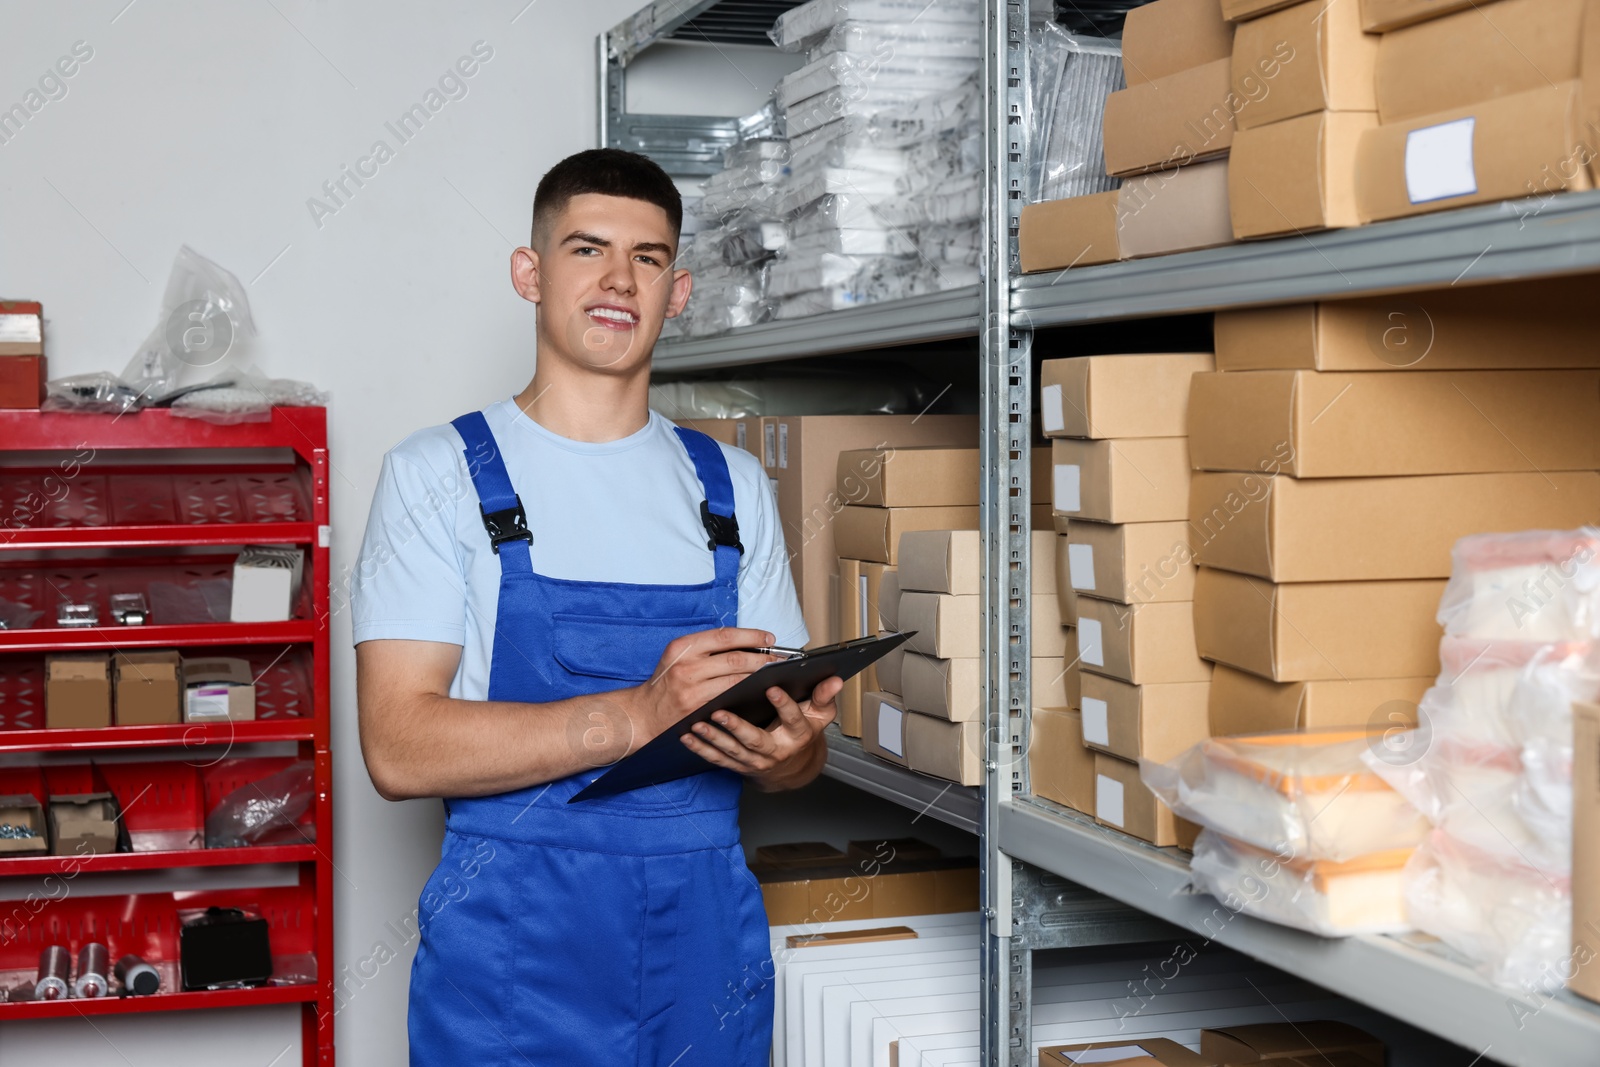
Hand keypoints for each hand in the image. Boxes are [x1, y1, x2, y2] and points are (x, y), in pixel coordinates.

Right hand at [622, 627, 779, 753]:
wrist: (644, 713)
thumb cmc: (667, 681)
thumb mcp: (679, 656)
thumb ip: (706, 647)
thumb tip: (746, 642)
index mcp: (683, 647)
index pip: (724, 636)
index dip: (751, 636)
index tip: (769, 639)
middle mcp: (687, 667)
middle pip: (735, 659)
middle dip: (762, 660)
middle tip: (779, 660)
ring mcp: (693, 690)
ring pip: (736, 681)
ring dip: (758, 678)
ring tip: (773, 675)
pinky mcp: (698, 710)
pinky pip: (729, 700)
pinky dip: (746, 695)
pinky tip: (757, 693)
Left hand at [680, 675, 842, 791]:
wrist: (791, 766)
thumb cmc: (802, 731)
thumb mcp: (818, 715)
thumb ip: (824, 696)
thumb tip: (835, 679)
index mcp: (798, 734)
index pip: (793, 719)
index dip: (784, 704)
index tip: (772, 687)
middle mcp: (777, 751)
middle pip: (756, 740)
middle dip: (737, 727)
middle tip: (720, 711)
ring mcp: (756, 761)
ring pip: (733, 751)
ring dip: (714, 738)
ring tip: (697, 722)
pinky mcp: (740, 766)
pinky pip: (719, 760)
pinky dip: (702, 749)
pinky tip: (688, 737)